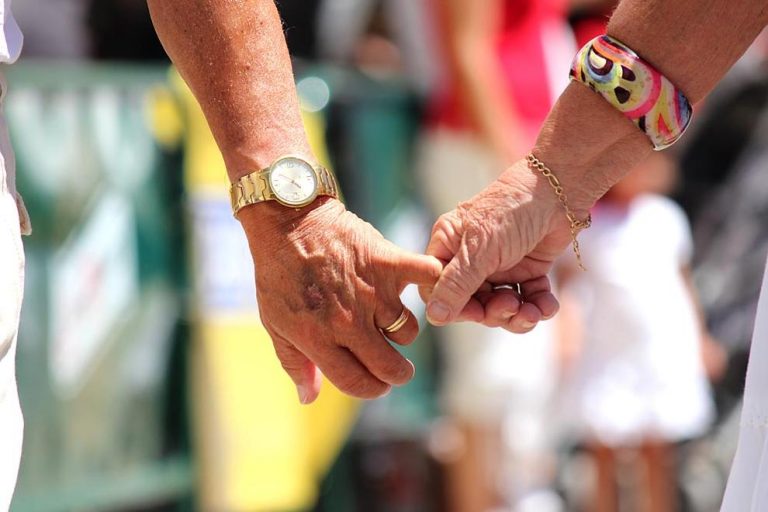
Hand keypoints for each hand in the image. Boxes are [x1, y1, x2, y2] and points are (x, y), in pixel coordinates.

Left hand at [240, 198, 441, 403]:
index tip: (376, 384)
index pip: (359, 384)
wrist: (288, 222)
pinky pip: (426, 279)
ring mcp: (371, 293)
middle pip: (391, 368)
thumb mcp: (275, 324)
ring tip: (385, 316)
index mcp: (319, 341)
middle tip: (393, 364)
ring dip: (401, 330)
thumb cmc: (279, 274)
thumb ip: (295, 364)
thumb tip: (309, 398)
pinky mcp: (387, 263)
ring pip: (408, 332)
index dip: (372, 390)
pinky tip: (423, 284)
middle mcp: (349, 323)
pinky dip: (433, 280)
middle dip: (396, 373)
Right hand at [420, 158, 583, 331]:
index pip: (437, 289)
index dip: (454, 307)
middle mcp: (471, 258)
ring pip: (500, 307)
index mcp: (449, 246)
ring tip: (532, 312)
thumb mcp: (480, 249)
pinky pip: (527, 300)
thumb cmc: (512, 210)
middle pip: (472, 304)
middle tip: (510, 306)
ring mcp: (499, 266)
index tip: (475, 312)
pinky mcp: (527, 270)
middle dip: (493, 312)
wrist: (562, 191)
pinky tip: (547, 305)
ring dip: (517, 316)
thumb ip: (456, 284)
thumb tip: (433, 317)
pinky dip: (538, 307)